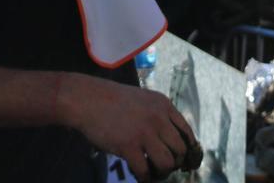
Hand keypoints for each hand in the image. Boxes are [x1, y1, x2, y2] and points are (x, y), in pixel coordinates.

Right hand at [58, 73, 195, 181]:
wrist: (86, 99)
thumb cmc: (112, 100)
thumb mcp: (143, 100)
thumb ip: (158, 115)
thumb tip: (171, 142)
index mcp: (163, 105)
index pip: (187, 132)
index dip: (187, 150)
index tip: (182, 160)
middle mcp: (158, 118)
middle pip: (180, 150)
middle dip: (175, 163)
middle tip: (162, 166)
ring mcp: (144, 132)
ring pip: (168, 163)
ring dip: (161, 172)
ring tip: (152, 172)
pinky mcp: (128, 146)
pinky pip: (145, 171)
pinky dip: (144, 178)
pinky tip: (139, 175)